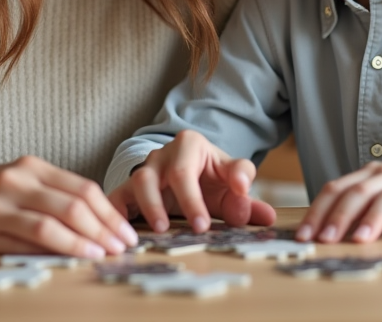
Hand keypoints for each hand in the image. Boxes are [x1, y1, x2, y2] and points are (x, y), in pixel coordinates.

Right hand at [0, 153, 137, 255]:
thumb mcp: (12, 184)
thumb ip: (46, 197)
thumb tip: (90, 225)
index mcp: (30, 167)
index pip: (83, 187)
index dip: (110, 210)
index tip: (128, 229)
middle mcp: (18, 179)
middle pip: (77, 202)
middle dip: (107, 226)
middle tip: (126, 246)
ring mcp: (0, 202)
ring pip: (57, 219)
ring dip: (89, 239)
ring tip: (108, 254)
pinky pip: (29, 236)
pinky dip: (61, 246)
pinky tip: (77, 255)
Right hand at [108, 130, 276, 232]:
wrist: (191, 172)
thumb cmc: (212, 177)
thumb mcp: (231, 181)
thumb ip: (247, 196)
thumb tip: (265, 214)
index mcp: (189, 145)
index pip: (184, 172)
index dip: (192, 201)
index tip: (203, 226)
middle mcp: (161, 154)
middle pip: (154, 176)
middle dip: (163, 206)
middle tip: (182, 231)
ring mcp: (142, 169)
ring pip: (135, 182)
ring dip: (145, 208)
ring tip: (158, 231)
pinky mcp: (128, 187)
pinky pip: (116, 198)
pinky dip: (116, 214)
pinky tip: (122, 235)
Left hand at [295, 151, 381, 242]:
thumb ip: (362, 202)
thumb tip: (326, 227)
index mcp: (372, 174)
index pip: (338, 188)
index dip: (318, 210)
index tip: (303, 234)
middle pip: (359, 192)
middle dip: (338, 216)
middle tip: (323, 239)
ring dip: (372, 219)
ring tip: (359, 240)